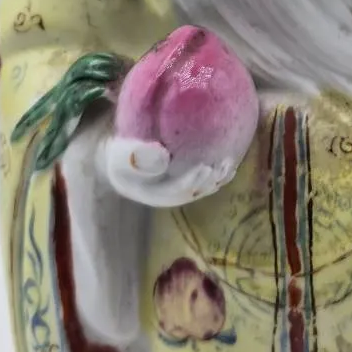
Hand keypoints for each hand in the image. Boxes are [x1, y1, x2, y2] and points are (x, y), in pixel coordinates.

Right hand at [102, 135, 237, 207]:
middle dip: (207, 182)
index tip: (204, 165)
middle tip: (220, 166)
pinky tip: (231, 166)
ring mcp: (174, 191)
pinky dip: (217, 176)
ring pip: (198, 191)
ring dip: (216, 180)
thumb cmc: (122, 154)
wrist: (120, 157)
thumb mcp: (122, 155)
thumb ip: (136, 157)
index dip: (190, 181)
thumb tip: (163, 159)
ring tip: (229, 165)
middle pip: (189, 194)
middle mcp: (165, 197)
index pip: (173, 191)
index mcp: (150, 193)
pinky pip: (202, 182)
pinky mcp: (182, 182)